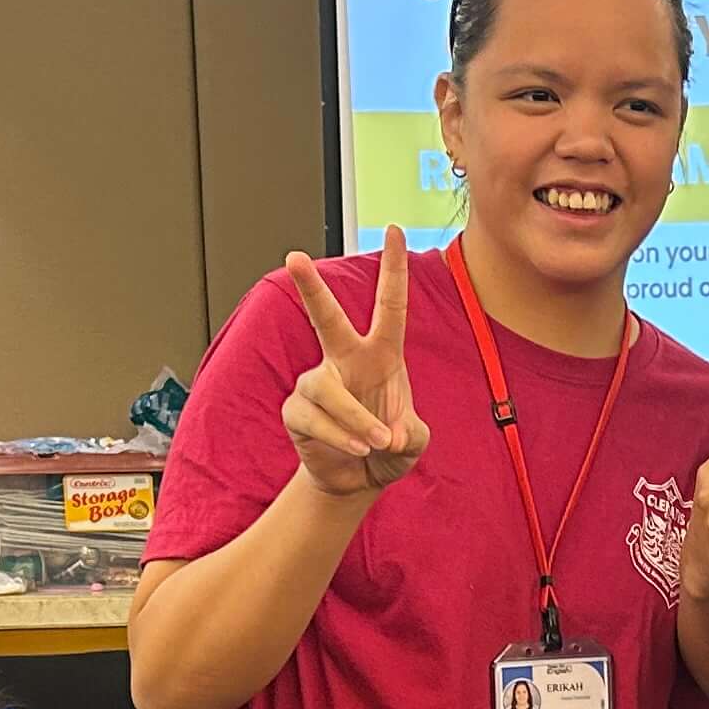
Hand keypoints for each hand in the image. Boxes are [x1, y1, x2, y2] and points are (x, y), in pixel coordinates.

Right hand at [280, 230, 427, 499]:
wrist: (359, 478)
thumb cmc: (388, 447)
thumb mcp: (414, 441)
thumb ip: (413, 434)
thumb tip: (390, 431)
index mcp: (380, 356)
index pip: (389, 306)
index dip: (393, 269)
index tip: (396, 230)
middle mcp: (345, 360)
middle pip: (326, 319)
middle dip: (311, 289)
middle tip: (293, 258)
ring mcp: (317, 383)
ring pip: (330, 390)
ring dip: (357, 420)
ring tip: (375, 443)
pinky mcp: (296, 409)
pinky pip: (316, 418)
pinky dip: (341, 437)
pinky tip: (356, 449)